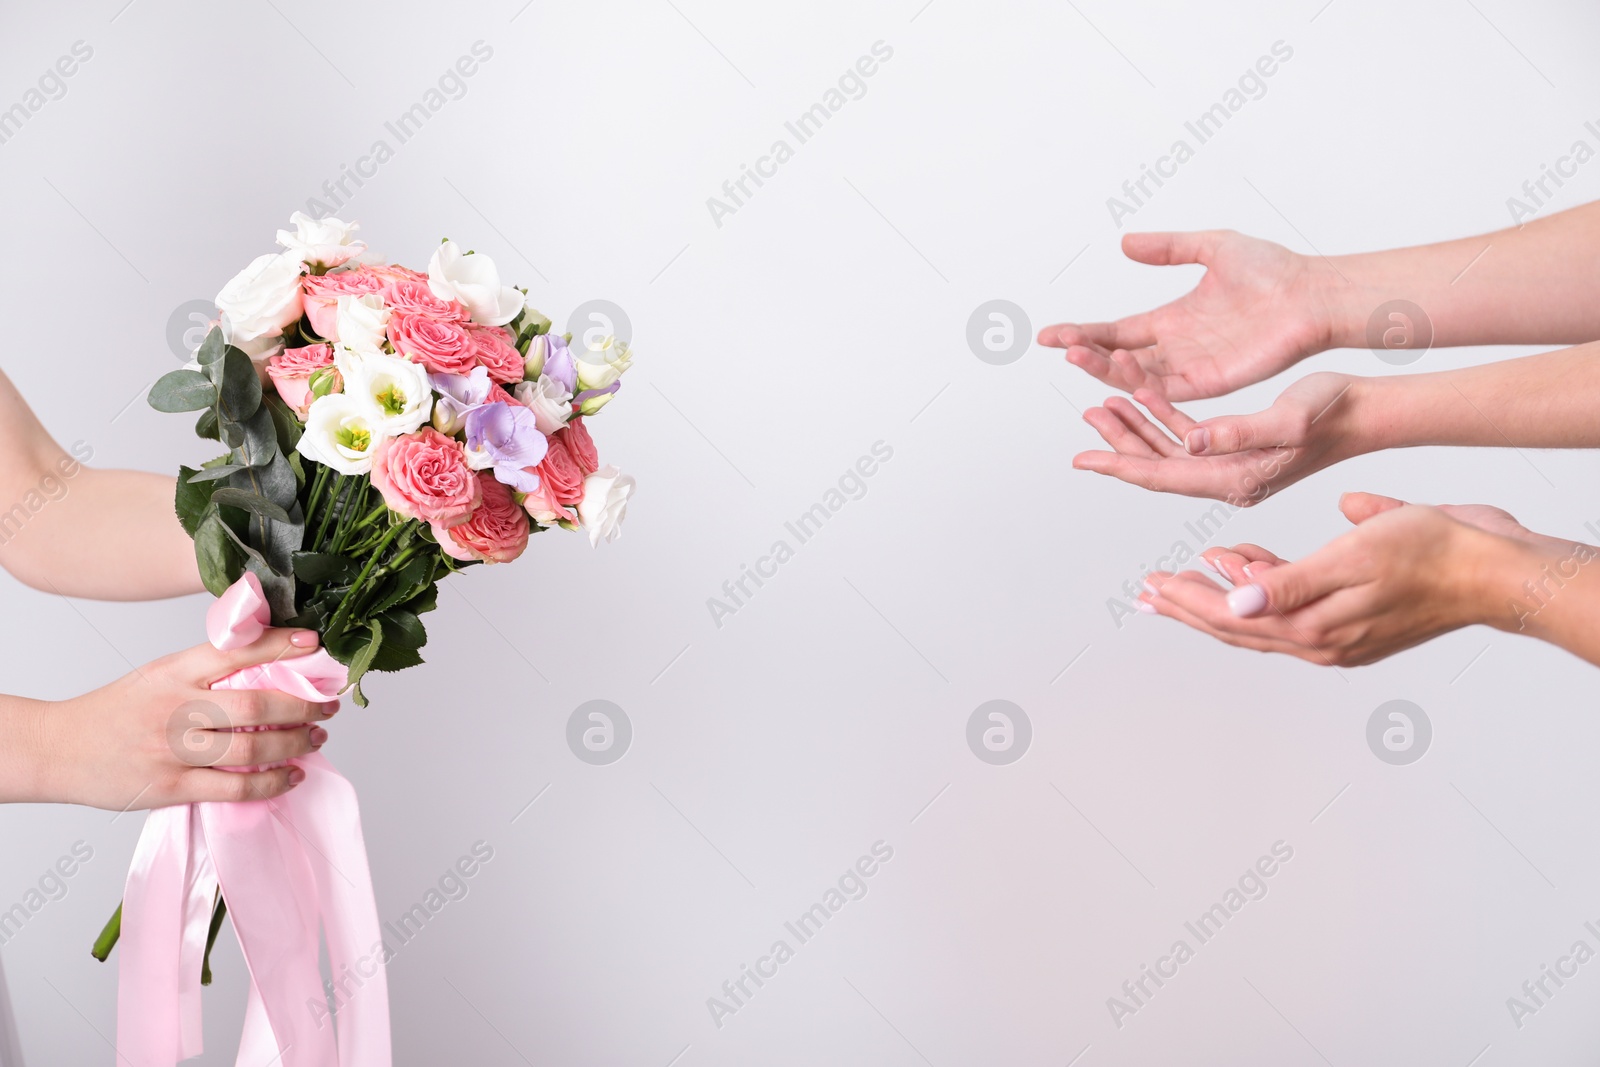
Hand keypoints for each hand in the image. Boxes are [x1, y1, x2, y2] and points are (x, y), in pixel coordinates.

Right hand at [16, 628, 338, 808]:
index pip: (237, 650)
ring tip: (315, 739)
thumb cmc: (115, 711)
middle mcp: (177, 707)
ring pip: (253, 748)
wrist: (58, 749)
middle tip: (328, 707)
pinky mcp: (171, 787)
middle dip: (304, 706)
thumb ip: (205, 673)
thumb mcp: (158, 675)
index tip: (316, 643)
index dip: (281, 645)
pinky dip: (272, 783)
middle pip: (257, 704)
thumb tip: (269, 672)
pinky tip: (291, 776)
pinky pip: (235, 788)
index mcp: (175, 671)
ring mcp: (174, 749)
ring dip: (295, 744)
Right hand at [1039, 230, 1339, 400]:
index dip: (1083, 333)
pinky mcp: (1211, 382)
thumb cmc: (1274, 271)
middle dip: (1085, 353)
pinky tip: (1118, 368)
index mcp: (1172, 319)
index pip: (1116, 330)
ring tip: (1077, 355)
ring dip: (1104, 368)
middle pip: (1117, 357)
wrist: (1311, 294)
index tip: (1050, 335)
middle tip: (1059, 346)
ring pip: (1135, 376)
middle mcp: (1177, 347)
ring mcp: (1192, 368)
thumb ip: (1167, 247)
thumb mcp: (1211, 246)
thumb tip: (1125, 242)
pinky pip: (1167, 388)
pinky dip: (1140, 383)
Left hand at [1075, 372, 1362, 504]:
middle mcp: (1229, 480)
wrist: (1368, 411)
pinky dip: (1164, 417)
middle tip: (1086, 417)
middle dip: (1119, 442)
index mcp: (1236, 480)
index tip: (1081, 459)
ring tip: (1102, 403)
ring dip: (1136, 427)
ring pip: (1169, 451)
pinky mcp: (1239, 449)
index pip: (1163, 476)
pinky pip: (1190, 438)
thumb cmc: (1336, 413)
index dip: (1118, 466)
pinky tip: (1144, 395)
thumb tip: (1190, 441)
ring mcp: (1233, 467)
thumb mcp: (1287, 419)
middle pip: (1158, 465)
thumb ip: (1237, 432)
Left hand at [1136, 493, 1547, 666]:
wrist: (1495, 569)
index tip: (1151, 585)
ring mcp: (1338, 634)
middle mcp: (1321, 640)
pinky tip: (1245, 563)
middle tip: (1148, 591)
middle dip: (1189, 605)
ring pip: (1261, 618)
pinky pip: (1291, 607)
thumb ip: (1289, 582)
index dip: (1186, 600)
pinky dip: (1263, 584)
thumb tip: (1234, 604)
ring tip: (1186, 575)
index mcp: (1315, 627)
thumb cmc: (1433, 552)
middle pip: (1236, 626)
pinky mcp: (1354, 620)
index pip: (1230, 618)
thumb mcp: (1354, 554)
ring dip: (1221, 596)